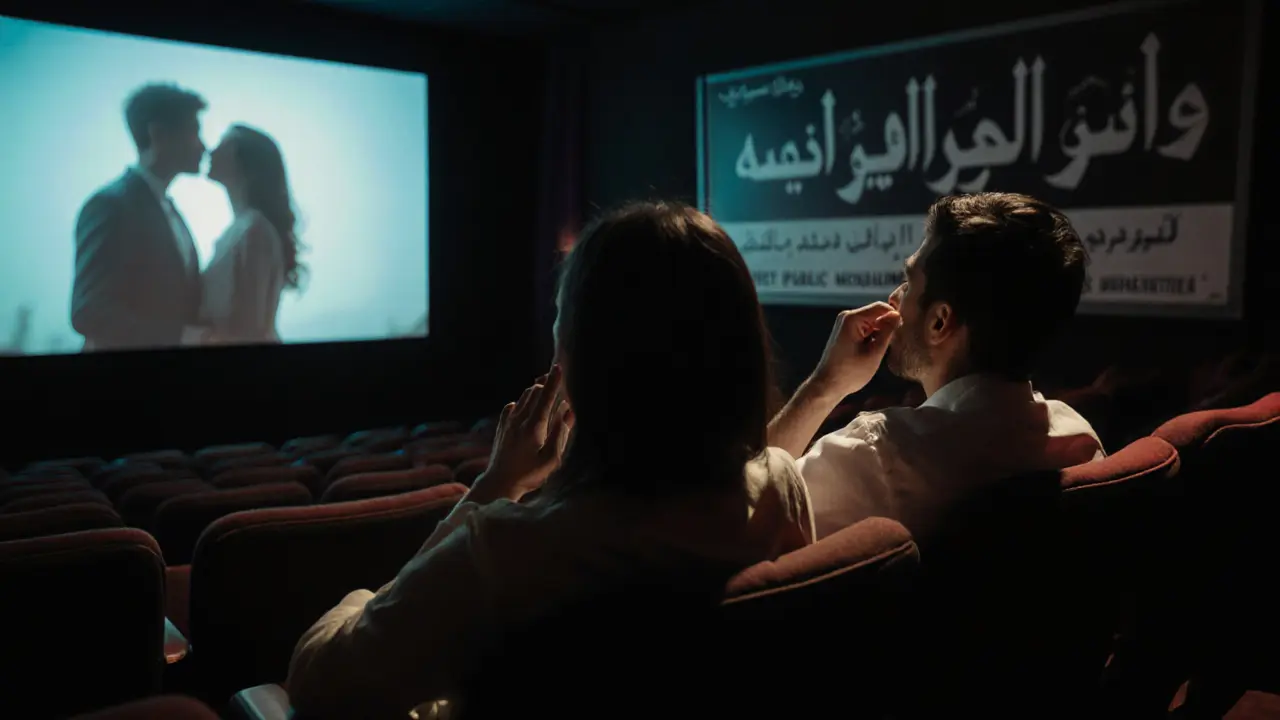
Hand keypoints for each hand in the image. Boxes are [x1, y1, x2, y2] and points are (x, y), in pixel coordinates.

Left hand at [475, 365, 573, 501]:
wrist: (499, 482)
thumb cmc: (528, 474)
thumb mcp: (551, 459)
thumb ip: (560, 434)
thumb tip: (567, 412)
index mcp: (533, 427)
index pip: (546, 398)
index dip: (554, 382)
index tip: (558, 367)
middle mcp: (519, 420)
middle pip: (534, 392)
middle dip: (547, 383)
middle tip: (556, 378)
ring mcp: (508, 422)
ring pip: (524, 397)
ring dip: (536, 391)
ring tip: (546, 391)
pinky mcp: (502, 426)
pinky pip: (513, 405)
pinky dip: (524, 402)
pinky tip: (527, 408)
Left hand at [811, 302, 901, 396]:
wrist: (827, 385)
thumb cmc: (850, 373)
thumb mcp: (874, 353)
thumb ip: (887, 332)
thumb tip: (897, 315)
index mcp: (852, 319)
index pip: (881, 307)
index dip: (894, 316)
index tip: (900, 332)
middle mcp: (847, 317)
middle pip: (876, 313)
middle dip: (886, 326)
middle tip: (890, 345)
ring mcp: (845, 324)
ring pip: (872, 322)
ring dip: (880, 333)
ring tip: (879, 351)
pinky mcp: (845, 332)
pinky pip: (865, 328)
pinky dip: (872, 337)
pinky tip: (873, 351)